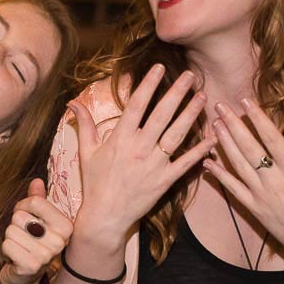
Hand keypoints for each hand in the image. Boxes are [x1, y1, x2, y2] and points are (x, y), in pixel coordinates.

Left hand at [0, 178, 72, 283]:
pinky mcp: (31, 266)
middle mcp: (60, 241)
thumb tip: (36, 181)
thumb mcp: (39, 219)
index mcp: (66, 226)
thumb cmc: (33, 241)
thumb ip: (38, 200)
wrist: (27, 274)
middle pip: (20, 216)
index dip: (23, 206)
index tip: (27, 215)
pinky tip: (16, 255)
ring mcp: (46, 255)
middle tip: (24, 235)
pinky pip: (7, 245)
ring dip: (11, 237)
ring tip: (21, 245)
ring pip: (11, 230)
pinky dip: (7, 249)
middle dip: (16, 224)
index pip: (35, 202)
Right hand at [68, 67, 209, 245]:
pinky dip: (200, 150)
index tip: (159, 67)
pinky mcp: (165, 180)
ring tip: (203, 96)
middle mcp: (139, 148)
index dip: (148, 84)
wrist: (105, 216)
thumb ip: (84, 125)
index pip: (137, 105)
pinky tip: (212, 137)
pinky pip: (186, 163)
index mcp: (120, 138)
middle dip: (177, 92)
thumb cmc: (95, 183)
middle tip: (191, 75)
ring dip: (191, 114)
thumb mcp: (86, 152)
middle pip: (162, 114)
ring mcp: (154, 164)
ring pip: (177, 134)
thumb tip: (72, 103)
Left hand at [205, 99, 283, 277]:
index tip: (246, 101)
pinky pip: (232, 189)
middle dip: (234, 125)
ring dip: (225, 144)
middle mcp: (274, 180)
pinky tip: (207, 162)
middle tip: (220, 106)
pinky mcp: (252, 207)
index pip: (272, 139)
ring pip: (238, 165)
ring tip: (215, 124)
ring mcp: (260, 194)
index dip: (258, 119)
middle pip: (249, 148)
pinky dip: (219, 175)